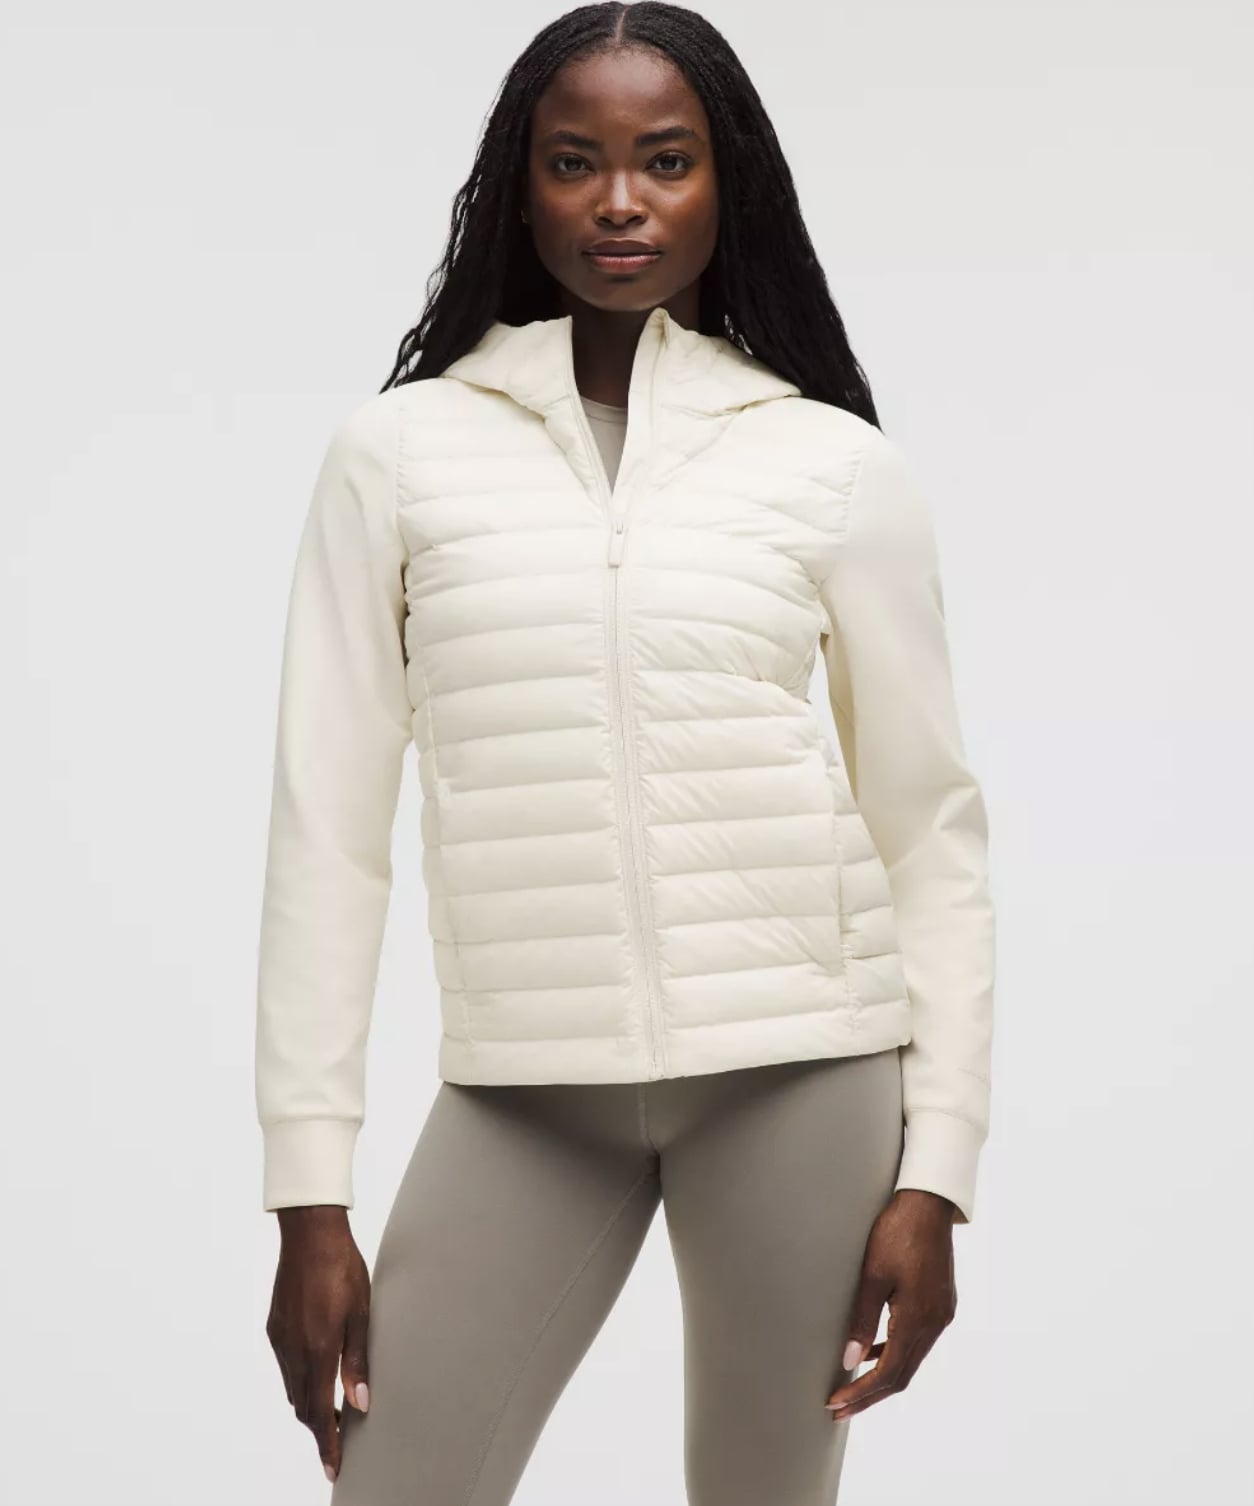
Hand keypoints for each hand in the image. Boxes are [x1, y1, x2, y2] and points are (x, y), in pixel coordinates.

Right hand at [265, 1206, 371, 1483]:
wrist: (310, 1234)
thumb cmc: (342, 1267)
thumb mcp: (361, 1314)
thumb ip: (358, 1362)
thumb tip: (360, 1403)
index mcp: (318, 1349)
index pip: (319, 1412)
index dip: (327, 1443)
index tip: (333, 1466)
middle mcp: (294, 1350)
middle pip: (303, 1407)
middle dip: (318, 1429)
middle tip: (336, 1444)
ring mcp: (280, 1339)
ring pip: (293, 1389)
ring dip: (309, 1405)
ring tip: (330, 1413)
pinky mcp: (275, 1328)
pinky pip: (286, 1367)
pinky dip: (299, 1382)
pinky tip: (316, 1374)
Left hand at [824, 1188, 957, 1419]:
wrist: (928, 1205)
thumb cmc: (897, 1232)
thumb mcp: (873, 1275)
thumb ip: (863, 1320)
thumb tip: (850, 1360)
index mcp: (918, 1319)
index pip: (889, 1373)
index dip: (861, 1393)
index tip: (835, 1403)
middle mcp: (935, 1324)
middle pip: (902, 1375)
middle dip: (869, 1395)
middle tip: (838, 1409)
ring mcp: (941, 1315)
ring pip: (911, 1360)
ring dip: (882, 1377)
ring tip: (852, 1389)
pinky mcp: (941, 1305)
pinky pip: (917, 1342)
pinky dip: (895, 1353)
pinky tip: (874, 1352)